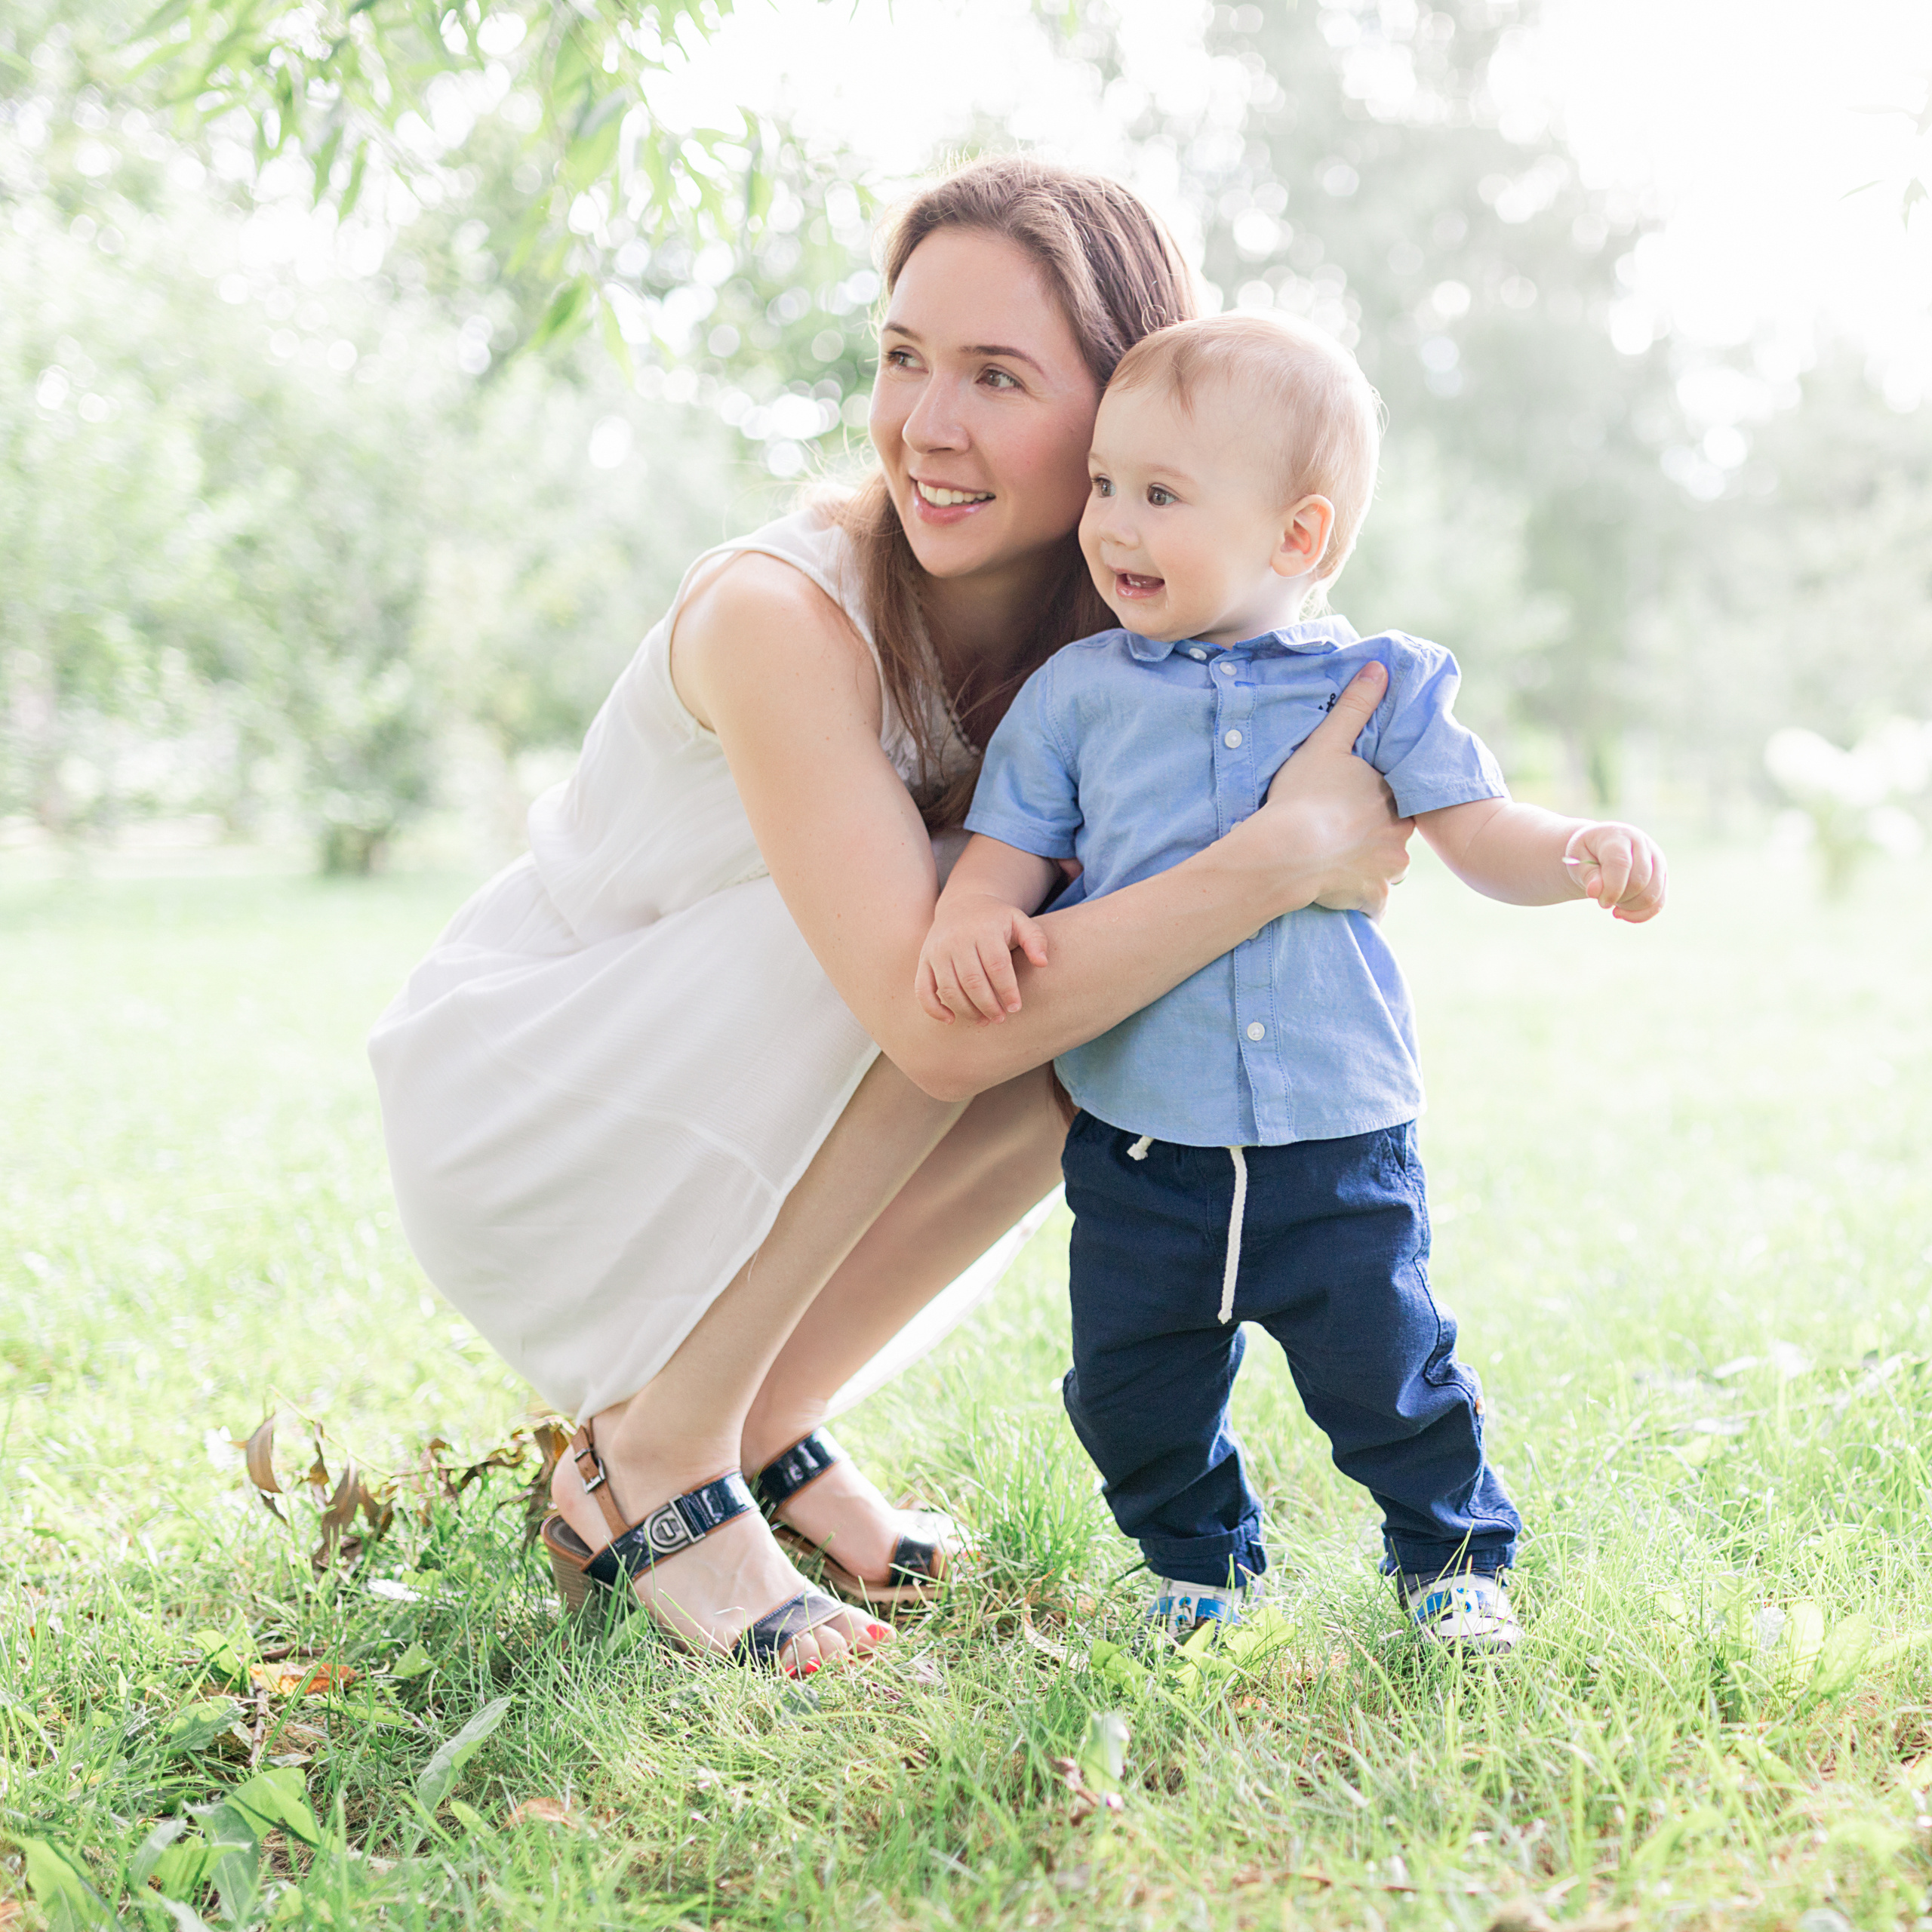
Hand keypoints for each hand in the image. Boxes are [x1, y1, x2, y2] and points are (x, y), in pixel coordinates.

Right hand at [916, 893, 1050, 1024]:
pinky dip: (934, 1009)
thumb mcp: (1019, 921)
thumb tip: (1042, 963)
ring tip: (984, 1020)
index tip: (1015, 1008)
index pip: (997, 966)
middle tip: (1001, 1018)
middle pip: (973, 981)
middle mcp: (957, 940)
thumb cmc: (996, 919)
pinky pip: (923, 990)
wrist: (963, 904)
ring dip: (967, 1011)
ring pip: (949, 989)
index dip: (1007, 990)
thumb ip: (1035, 939)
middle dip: (989, 1005)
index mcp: (984, 930)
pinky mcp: (924, 961)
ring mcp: (937, 951)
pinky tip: (951, 1020)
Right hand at [1255, 664, 1413, 917]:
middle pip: (1396, 836)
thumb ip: (1354, 707)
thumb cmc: (1303, 796)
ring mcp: (1388, 870)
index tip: (1355, 805)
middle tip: (1346, 835)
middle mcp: (1399, 834)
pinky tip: (1341, 894)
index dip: (1378, 801)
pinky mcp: (1372, 899)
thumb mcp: (1326, 744)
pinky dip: (1361, 900)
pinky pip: (1373, 904)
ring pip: (1388, 870)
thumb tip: (1378, 668)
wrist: (1286, 853)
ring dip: (1372, 869)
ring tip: (1341, 865)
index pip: (1398, 799)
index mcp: (1392, 797)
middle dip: (1379, 837)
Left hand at [1564, 821, 1666, 921]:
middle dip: (1619, 898)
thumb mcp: (1578, 859)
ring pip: (1652, 895)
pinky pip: (1659, 902)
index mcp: (1618, 836)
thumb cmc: (1587, 853)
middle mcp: (1643, 845)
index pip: (1621, 863)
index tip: (1600, 901)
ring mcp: (1656, 860)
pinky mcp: (1662, 876)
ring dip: (1629, 907)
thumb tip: (1595, 892)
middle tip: (1601, 898)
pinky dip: (1640, 914)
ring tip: (1612, 902)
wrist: (1600, 849)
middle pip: (1639, 881)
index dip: (1612, 887)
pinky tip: (1621, 913)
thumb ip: (1587, 875)